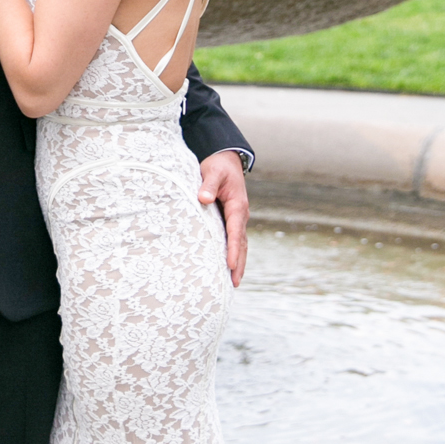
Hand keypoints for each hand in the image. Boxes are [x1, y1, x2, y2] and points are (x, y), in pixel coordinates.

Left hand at [198, 150, 248, 285]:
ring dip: (238, 263)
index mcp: (237, 205)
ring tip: (234, 282)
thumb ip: (207, 185)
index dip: (232, 249)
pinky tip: (229, 267)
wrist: (226, 160)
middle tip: (234, 283)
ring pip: (240, 244)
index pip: (235, 232)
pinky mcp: (231, 219)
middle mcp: (241, 215)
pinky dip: (235, 254)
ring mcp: (237, 218)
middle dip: (238, 264)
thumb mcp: (212, 172)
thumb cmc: (218, 166)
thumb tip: (203, 198)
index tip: (229, 265)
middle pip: (241, 244)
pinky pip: (235, 240)